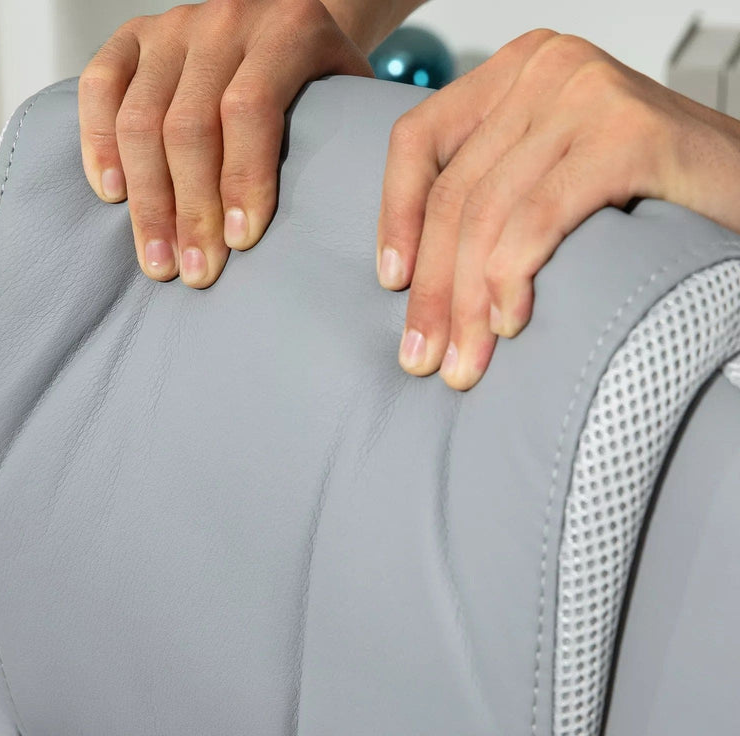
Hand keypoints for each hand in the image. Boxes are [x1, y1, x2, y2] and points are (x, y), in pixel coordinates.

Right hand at [78, 0, 372, 287]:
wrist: (286, 16)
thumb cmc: (319, 78)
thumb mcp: (347, 98)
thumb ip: (339, 141)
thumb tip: (329, 227)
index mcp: (287, 28)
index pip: (250, 109)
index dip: (242, 181)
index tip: (241, 243)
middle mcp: (224, 21)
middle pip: (188, 126)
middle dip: (191, 211)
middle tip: (196, 273)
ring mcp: (172, 26)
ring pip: (139, 119)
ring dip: (147, 202)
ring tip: (159, 260)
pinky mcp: (132, 36)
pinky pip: (98, 87)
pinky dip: (98, 144)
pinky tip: (114, 195)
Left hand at [376, 28, 739, 390]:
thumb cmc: (645, 195)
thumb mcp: (548, 178)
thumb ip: (491, 194)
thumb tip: (412, 273)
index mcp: (515, 74)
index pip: (419, 139)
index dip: (395, 216)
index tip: (391, 282)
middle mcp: (546, 70)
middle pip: (454, 192)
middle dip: (432, 289)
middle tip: (422, 356)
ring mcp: (585, 94)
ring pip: (488, 215)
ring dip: (467, 304)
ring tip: (464, 365)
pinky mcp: (625, 134)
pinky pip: (536, 219)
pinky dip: (512, 279)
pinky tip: (509, 325)